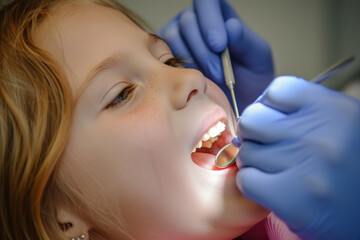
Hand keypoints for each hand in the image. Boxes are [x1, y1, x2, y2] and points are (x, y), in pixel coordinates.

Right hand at [158, 0, 273, 110]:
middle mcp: (195, 21)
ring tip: (210, 81)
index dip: (209, 20)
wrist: (238, 101)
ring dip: (192, 61)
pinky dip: (178, 69)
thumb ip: (245, 41)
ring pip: (174, 38)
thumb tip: (230, 27)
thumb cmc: (250, 76)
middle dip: (203, 51)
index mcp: (218, 13)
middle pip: (188, 22)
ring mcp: (179, 37)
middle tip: (218, 74)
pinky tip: (193, 81)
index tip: (219, 46)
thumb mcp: (256, 58)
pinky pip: (164, 56)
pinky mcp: (166, 55)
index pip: (207, 1)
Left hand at [236, 76, 359, 239]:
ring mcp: (307, 168)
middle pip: (251, 119)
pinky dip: (253, 184)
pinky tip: (273, 187)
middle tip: (271, 147)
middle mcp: (321, 135)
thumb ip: (299, 110)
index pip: (276, 90)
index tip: (278, 121)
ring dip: (256, 162)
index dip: (271, 106)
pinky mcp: (294, 201)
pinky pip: (246, 180)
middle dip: (255, 134)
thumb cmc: (347, 164)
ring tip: (279, 170)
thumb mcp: (338, 123)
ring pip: (246, 152)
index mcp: (334, 109)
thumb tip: (252, 111)